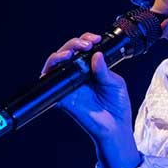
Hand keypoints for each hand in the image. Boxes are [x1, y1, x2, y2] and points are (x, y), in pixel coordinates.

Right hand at [41, 32, 139, 167]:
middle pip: (67, 52)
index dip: (85, 40)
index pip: (82, 49)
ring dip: (60, 53)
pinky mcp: (62, 96)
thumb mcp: (116, 83)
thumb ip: (105, 70)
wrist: (115, 127)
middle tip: (86, 45)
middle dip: (74, 43)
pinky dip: (52, 70)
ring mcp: (69, 85)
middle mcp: (78, 75)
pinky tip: (63, 63)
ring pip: (56, 63)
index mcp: (91, 69)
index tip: (95, 39)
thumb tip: (96, 55)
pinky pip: (51, 82)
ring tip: (72, 52)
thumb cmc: (117, 106)